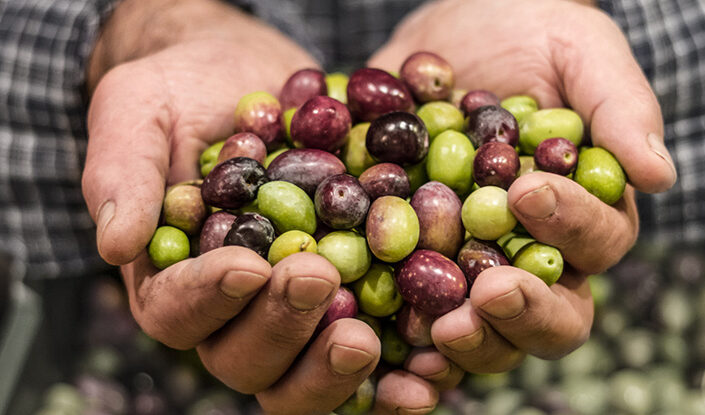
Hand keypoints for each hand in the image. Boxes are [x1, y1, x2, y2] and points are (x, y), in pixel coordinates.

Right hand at [80, 1, 444, 412]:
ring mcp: (292, 316)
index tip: (249, 265)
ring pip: (301, 375)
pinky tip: (426, 374)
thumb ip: (124, 171)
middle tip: (319, 279)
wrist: (253, 78)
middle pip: (243, 357)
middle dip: (280, 326)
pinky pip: (367, 362)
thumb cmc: (187, 90)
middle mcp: (232, 313)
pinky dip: (392, 379)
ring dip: (332, 367)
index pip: (177, 310)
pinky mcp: (351, 303)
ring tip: (366, 336)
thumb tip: (114, 242)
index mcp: (174, 277)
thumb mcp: (140, 109)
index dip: (210, 297)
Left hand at [370, 0, 675, 372]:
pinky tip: (389, 346)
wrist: (447, 32)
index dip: (569, 227)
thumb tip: (660, 176)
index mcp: (584, 213)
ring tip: (438, 327)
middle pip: (552, 316)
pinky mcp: (413, 266)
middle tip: (488, 294)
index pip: (596, 244)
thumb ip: (620, 107)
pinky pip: (415, 321)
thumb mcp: (578, 50)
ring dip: (469, 340)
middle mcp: (535, 255)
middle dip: (524, 312)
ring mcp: (472, 267)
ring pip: (487, 333)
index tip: (527, 193)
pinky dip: (404, 341)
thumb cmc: (528, 33)